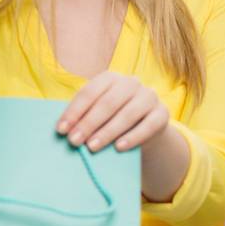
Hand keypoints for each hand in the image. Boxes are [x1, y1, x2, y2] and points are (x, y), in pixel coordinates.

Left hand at [57, 71, 171, 153]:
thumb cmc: (112, 119)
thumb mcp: (97, 113)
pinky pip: (149, 125)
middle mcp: (132, 83)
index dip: (74, 111)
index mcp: (111, 78)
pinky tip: (119, 147)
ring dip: (108, 132)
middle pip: (108, 103)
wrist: (145, 129)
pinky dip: (133, 137)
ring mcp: (149, 96)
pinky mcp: (163, 113)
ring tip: (92, 147)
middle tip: (74, 141)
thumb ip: (83, 117)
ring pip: (128, 114)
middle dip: (89, 123)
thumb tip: (63, 131)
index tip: (61, 130)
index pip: (90, 92)